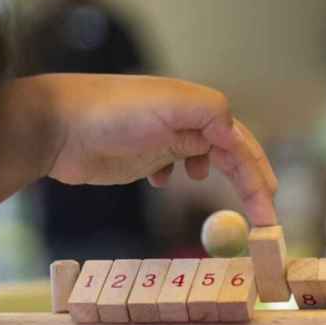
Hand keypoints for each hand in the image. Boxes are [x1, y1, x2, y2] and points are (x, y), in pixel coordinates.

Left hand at [37, 74, 278, 225]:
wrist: (56, 126)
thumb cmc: (109, 112)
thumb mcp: (168, 104)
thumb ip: (210, 112)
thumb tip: (235, 134)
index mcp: (195, 107)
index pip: (239, 142)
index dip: (258, 175)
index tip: (269, 210)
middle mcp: (182, 121)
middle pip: (228, 154)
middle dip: (248, 184)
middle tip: (263, 219)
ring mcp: (161, 139)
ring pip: (203, 159)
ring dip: (219, 176)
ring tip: (226, 198)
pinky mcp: (140, 157)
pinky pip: (171, 165)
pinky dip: (176, 175)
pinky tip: (164, 183)